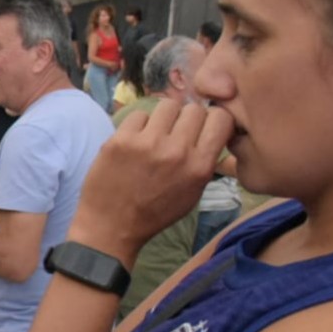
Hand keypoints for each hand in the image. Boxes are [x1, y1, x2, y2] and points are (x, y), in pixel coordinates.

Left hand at [71, 97, 233, 261]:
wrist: (111, 226)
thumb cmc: (155, 212)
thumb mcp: (193, 192)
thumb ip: (206, 159)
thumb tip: (211, 128)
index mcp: (199, 166)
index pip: (221, 118)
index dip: (213, 120)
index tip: (203, 128)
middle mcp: (177, 151)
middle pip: (194, 108)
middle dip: (187, 119)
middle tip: (175, 133)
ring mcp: (147, 143)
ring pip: (168, 105)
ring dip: (164, 117)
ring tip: (155, 135)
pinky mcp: (120, 139)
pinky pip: (139, 114)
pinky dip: (139, 125)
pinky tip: (134, 142)